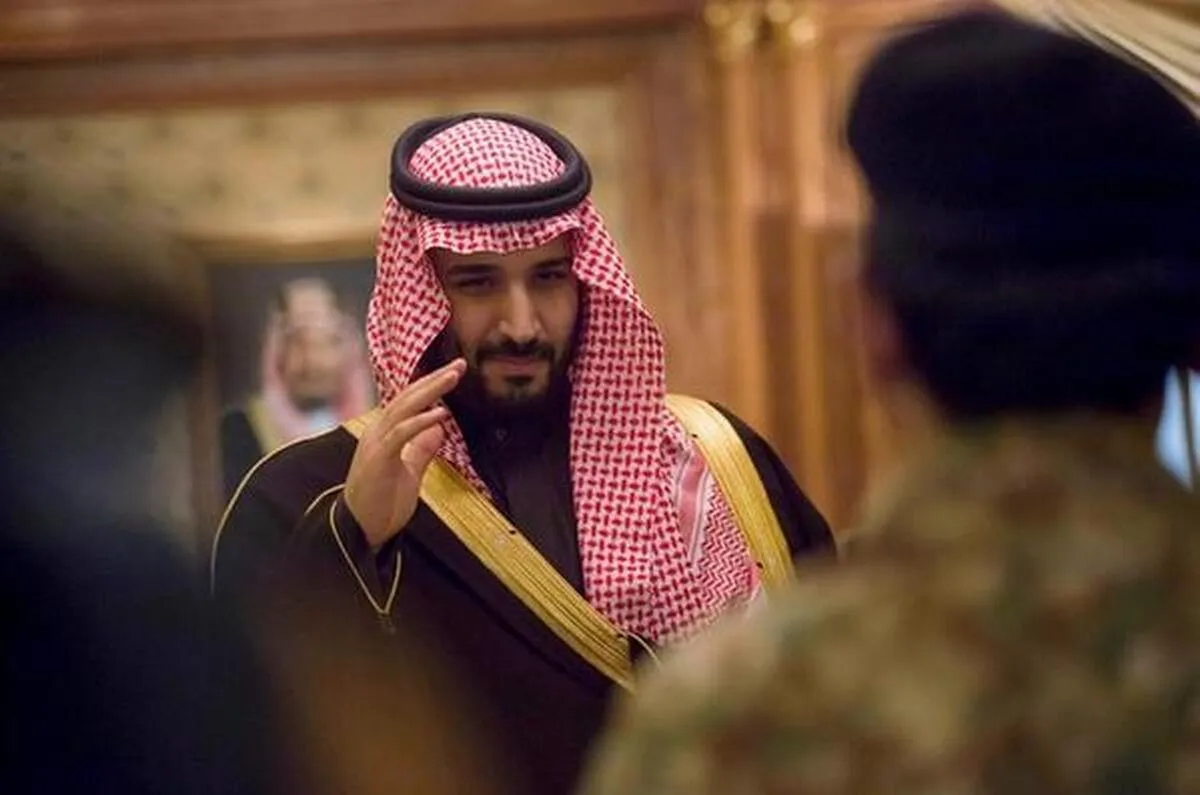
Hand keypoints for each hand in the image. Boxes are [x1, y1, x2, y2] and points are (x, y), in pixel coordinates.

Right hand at [343, 359, 465, 549]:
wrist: (360, 531)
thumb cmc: (382, 503)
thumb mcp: (410, 472)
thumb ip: (421, 449)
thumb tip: (438, 429)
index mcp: (385, 433)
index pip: (410, 401)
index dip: (431, 385)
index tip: (454, 371)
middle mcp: (378, 432)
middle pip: (408, 397)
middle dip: (434, 379)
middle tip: (458, 364)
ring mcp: (376, 444)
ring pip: (403, 408)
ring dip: (430, 391)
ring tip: (452, 377)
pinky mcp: (378, 459)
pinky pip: (400, 434)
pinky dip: (420, 421)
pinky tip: (441, 413)